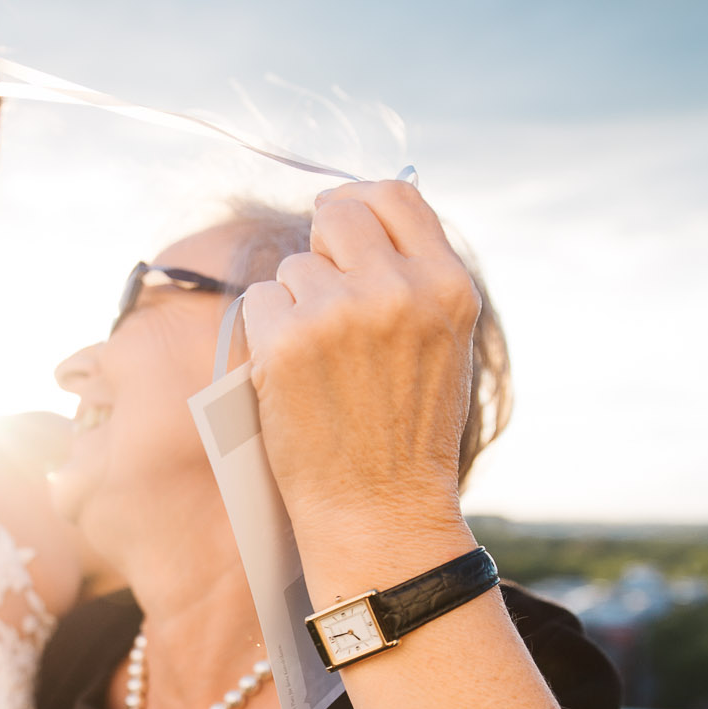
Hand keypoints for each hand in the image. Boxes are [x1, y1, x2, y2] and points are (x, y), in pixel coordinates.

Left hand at [240, 181, 481, 588]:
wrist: (380, 511)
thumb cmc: (409, 435)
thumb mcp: (443, 346)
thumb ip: (417, 280)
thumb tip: (367, 217)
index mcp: (447, 286)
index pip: (397, 196)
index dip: (361, 201)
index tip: (342, 218)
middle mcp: (397, 289)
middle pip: (338, 215)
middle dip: (322, 243)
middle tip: (318, 289)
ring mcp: (339, 311)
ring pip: (295, 265)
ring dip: (295, 301)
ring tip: (320, 361)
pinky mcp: (287, 340)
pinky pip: (260, 300)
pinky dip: (267, 331)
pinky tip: (292, 374)